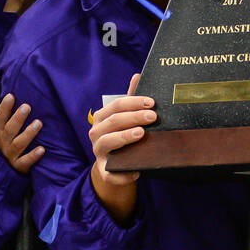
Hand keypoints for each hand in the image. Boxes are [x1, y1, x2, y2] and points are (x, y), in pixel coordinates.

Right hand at [0, 93, 41, 174]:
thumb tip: (19, 94)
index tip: (11, 96)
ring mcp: (10, 154)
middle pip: (10, 129)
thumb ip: (11, 116)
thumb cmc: (10, 143)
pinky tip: (42, 149)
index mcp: (0, 131)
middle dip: (18, 118)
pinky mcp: (19, 166)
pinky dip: (33, 156)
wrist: (6, 169)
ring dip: (28, 133)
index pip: (0, 118)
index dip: (4, 107)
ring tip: (38, 123)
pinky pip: (25, 161)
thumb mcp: (7, 130)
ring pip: (18, 144)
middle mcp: (4, 142)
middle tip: (27, 106)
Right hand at [88, 73, 154, 222]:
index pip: (116, 106)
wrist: (116, 166)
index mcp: (102, 117)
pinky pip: (111, 174)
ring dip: (124, 137)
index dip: (134, 102)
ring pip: (107, 142)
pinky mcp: (103, 171)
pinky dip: (123, 174)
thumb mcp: (126, 116)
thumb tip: (138, 75)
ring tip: (141, 134)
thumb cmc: (122, 135)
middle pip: (114, 122)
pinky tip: (137, 171)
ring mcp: (98, 152)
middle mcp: (96, 133)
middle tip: (153, 117)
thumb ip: (131, 98)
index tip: (152, 102)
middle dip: (133, 117)